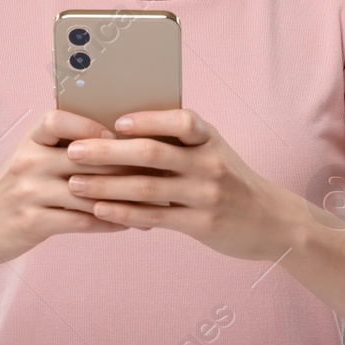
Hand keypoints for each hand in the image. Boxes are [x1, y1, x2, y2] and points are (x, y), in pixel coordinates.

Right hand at [0, 108, 144, 267]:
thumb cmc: (20, 191)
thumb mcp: (33, 160)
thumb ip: (67, 149)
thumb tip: (123, 138)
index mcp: (31, 141)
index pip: (58, 119)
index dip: (93, 125)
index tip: (124, 135)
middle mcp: (28, 161)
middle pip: (84, 157)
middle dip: (127, 163)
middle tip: (162, 169)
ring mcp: (28, 192)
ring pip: (88, 191)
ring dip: (125, 198)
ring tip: (155, 201)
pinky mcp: (31, 222)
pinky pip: (80, 221)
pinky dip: (109, 222)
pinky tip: (130, 224)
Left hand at [63, 109, 311, 262]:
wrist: (271, 219)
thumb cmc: (229, 179)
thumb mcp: (211, 151)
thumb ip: (177, 141)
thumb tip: (119, 127)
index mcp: (209, 138)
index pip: (180, 120)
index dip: (147, 119)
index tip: (114, 121)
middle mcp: (209, 163)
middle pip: (153, 153)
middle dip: (108, 151)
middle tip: (74, 151)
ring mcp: (206, 195)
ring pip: (148, 188)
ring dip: (107, 185)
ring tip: (75, 183)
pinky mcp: (201, 224)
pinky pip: (155, 217)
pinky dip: (124, 213)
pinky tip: (99, 211)